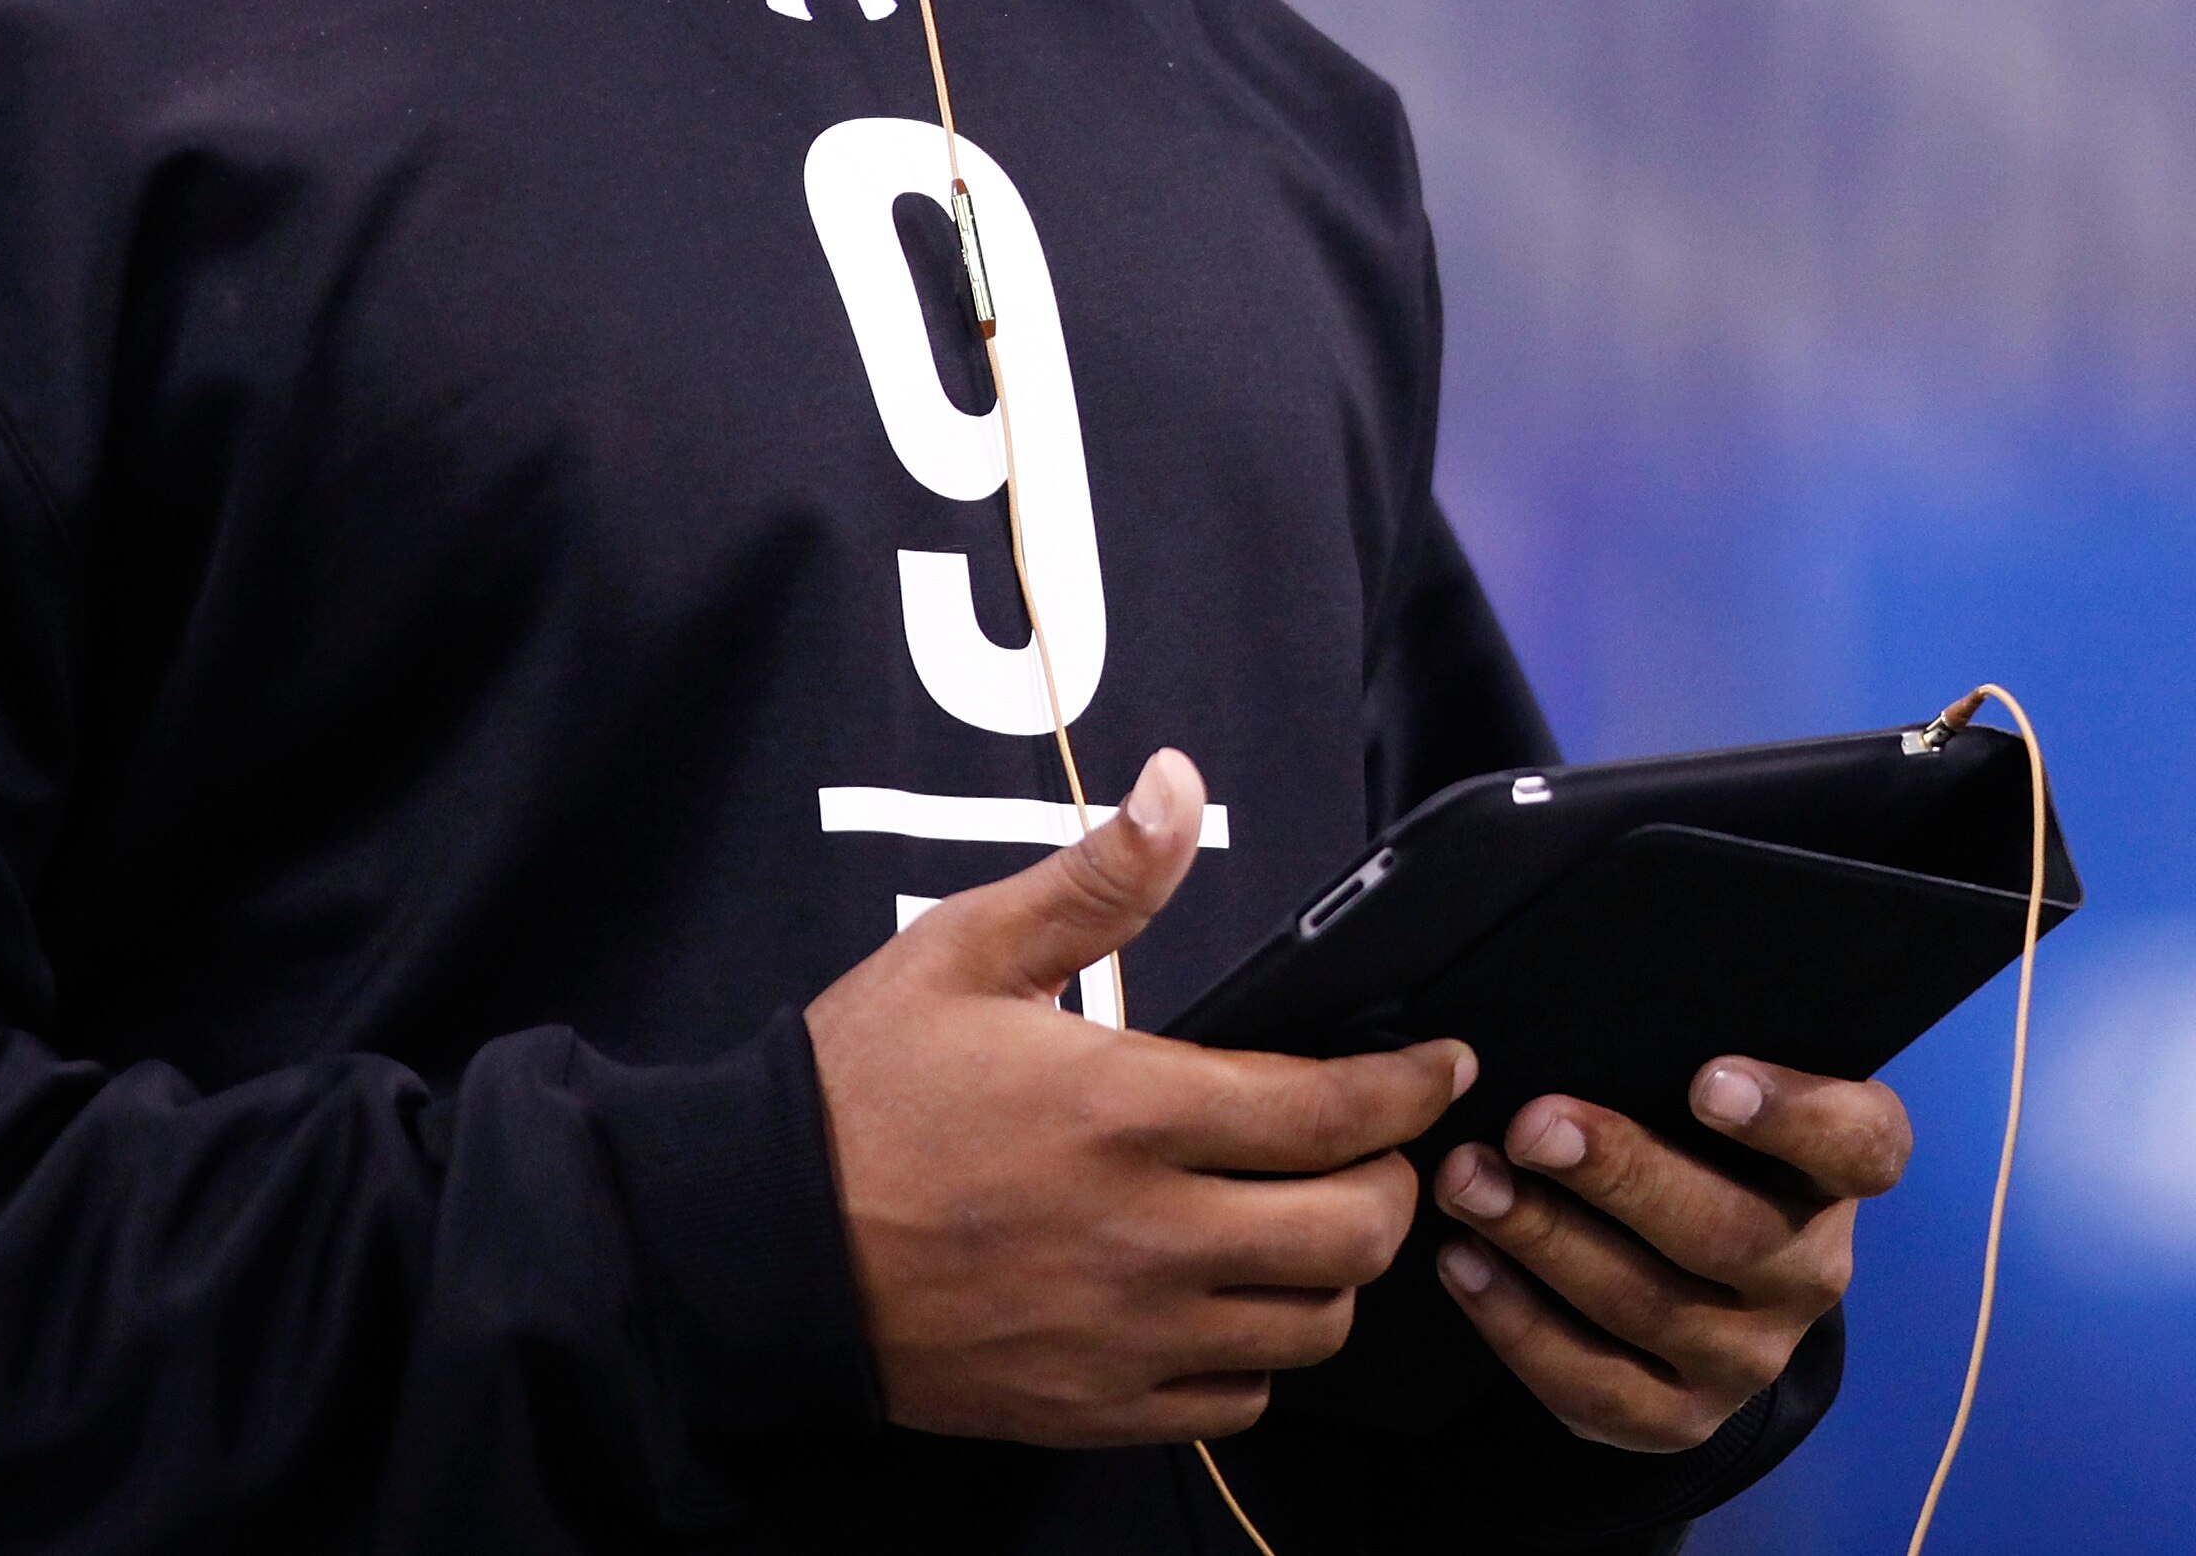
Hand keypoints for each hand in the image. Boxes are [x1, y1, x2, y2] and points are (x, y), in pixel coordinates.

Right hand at [804, 749, 1475, 1447]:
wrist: (752, 1245)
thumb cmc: (857, 1093)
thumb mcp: (966, 951)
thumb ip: (1096, 880)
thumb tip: (1177, 787)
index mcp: (1127, 1111)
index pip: (1333, 1110)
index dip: (1413, 1085)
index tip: (1442, 1065)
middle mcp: (1146, 1236)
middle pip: (1355, 1232)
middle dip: (1393, 1181)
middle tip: (1374, 1146)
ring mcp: (1123, 1336)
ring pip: (1311, 1328)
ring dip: (1333, 1271)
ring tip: (1308, 1219)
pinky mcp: (1090, 1408)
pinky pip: (1237, 1405)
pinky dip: (1259, 1358)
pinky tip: (1229, 1303)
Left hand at [1428, 1058, 1912, 1451]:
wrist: (1708, 1280)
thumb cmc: (1698, 1143)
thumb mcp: (1717, 1090)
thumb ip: (1683, 1050)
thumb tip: (1588, 991)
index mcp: (1840, 1174)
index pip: (1857, 1145)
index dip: (1791, 1116)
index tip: (1707, 1079)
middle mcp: (1812, 1273)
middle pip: (1730, 1235)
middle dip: (1619, 1176)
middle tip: (1530, 1125)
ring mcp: (1749, 1357)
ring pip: (1651, 1310)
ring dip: (1545, 1241)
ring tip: (1466, 1181)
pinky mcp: (1680, 1419)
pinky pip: (1597, 1389)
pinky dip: (1519, 1325)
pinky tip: (1463, 1263)